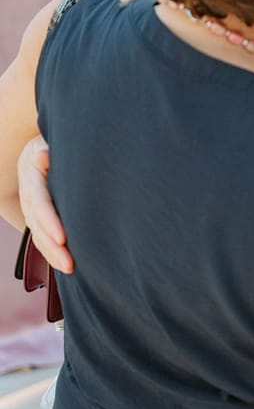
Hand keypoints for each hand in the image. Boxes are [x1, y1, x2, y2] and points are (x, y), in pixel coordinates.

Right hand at [17, 136, 72, 273]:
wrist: (44, 146)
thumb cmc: (55, 141)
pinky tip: (64, 265)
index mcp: (32, 175)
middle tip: (70, 263)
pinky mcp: (38, 215)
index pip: (39, 202)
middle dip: (52, 246)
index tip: (63, 238)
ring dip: (52, 254)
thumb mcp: (51, 140)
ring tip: (70, 269)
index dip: (49, 221)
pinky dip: (51, 252)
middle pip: (38, 224)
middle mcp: (29, 194)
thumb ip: (48, 150)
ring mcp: (31, 206)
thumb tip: (43, 155)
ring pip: (38, 234)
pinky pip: (42, 237)